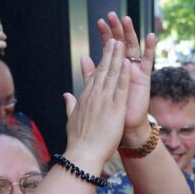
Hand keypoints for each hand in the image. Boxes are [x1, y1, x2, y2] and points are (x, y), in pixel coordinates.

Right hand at [63, 39, 129, 164]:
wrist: (82, 154)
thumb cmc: (77, 141)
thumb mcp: (71, 119)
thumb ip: (70, 104)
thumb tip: (66, 95)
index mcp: (84, 98)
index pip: (94, 76)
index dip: (100, 62)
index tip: (104, 51)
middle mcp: (93, 96)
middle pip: (103, 70)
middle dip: (109, 54)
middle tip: (114, 39)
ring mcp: (104, 100)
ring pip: (112, 75)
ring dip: (117, 58)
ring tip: (121, 43)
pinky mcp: (115, 108)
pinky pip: (122, 87)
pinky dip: (125, 74)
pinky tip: (128, 63)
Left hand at [92, 12, 155, 145]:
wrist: (123, 128)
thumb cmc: (110, 110)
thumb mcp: (98, 89)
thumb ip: (90, 74)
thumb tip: (83, 58)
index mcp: (112, 70)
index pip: (108, 48)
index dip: (105, 35)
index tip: (99, 22)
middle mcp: (124, 68)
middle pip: (120, 44)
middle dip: (116, 30)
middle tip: (112, 15)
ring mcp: (134, 72)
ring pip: (133, 48)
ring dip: (130, 33)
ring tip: (126, 19)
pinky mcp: (144, 78)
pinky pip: (148, 61)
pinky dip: (150, 48)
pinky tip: (151, 35)